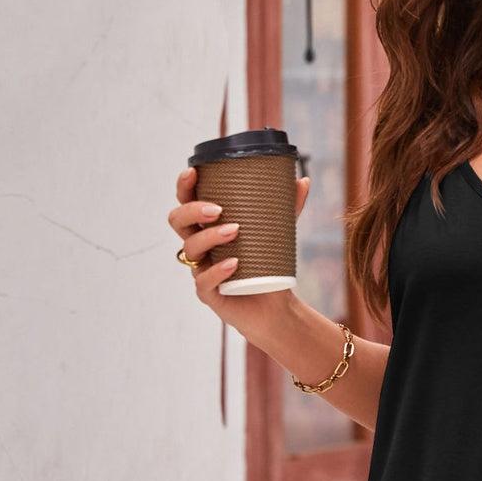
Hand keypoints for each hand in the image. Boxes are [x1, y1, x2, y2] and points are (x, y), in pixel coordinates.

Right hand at [168, 164, 310, 337]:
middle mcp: (200, 246)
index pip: (186, 201)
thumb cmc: (268, 266)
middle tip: (217, 209)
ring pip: (190, 248)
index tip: (193, 172)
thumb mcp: (280, 233)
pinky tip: (234, 264)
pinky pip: (203, 281)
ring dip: (210, 236)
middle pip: (178, 221)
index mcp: (208, 227)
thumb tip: (303, 181)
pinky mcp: (208, 294)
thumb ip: (288, 207)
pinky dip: (217, 271)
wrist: (276, 308)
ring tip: (235, 231)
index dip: (184, 187)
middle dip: (192, 210)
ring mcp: (201, 269)